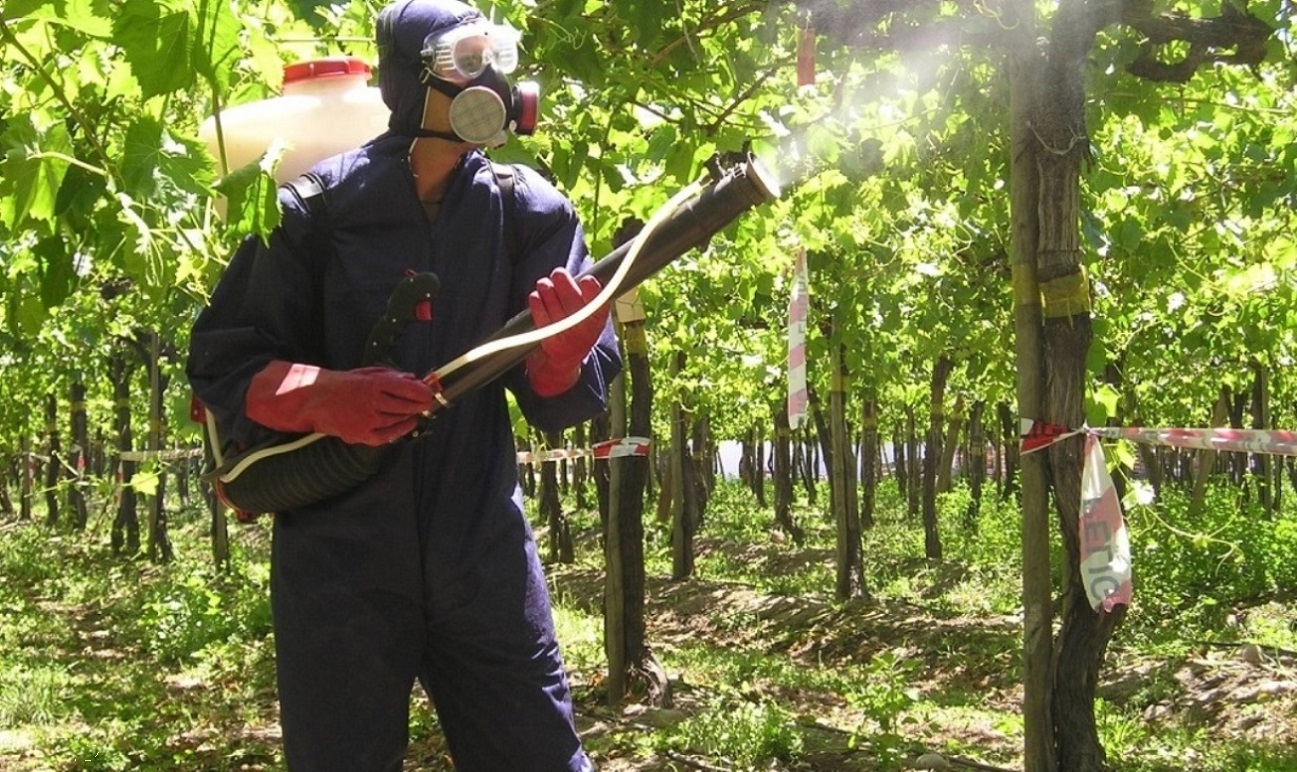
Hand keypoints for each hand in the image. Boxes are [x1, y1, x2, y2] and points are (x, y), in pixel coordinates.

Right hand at [246, 361, 434, 445]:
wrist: (313, 400)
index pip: (408, 389)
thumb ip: (390, 376)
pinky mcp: (361, 434)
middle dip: (420, 405)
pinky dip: (400, 431)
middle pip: (407, 406)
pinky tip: (407, 425)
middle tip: (426, 404)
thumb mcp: (366, 373)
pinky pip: (387, 436)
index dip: (423, 392)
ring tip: (416, 412)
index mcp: (375, 383)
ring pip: (399, 420)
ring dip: (411, 416)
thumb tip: (412, 379)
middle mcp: (373, 401)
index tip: (429, 393)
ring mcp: (368, 420)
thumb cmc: (341, 384)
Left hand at [526, 268, 608, 396]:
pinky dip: (537, 302)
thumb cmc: (578, 328)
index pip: (600, 304)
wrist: (565, 360)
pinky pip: (540, 314)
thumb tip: (585, 273)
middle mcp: (584, 330)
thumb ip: (591, 297)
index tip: (587, 280)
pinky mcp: (549, 340)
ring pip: (554, 303)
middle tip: (558, 273)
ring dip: (547, 289)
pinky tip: (536, 296)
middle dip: (563, 283)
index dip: (593, 291)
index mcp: (598, 321)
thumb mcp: (592, 316)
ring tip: (545, 284)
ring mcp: (566, 335)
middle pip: (572, 301)